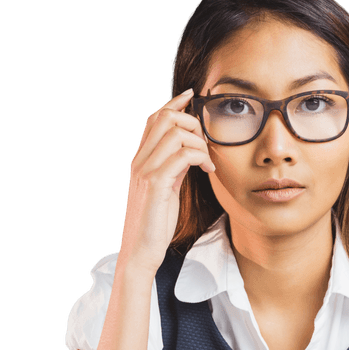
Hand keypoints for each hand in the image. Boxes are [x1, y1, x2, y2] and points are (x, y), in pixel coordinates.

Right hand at [118, 89, 215, 275]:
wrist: (140, 252)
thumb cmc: (154, 224)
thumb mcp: (165, 189)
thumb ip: (173, 168)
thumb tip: (188, 152)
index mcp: (140, 160)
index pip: (154, 118)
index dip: (175, 103)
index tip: (194, 98)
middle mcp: (139, 161)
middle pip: (165, 118)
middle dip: (192, 123)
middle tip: (206, 145)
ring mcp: (145, 171)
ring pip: (175, 133)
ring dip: (200, 143)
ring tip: (208, 162)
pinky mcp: (155, 185)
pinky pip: (182, 156)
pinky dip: (200, 158)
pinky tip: (208, 171)